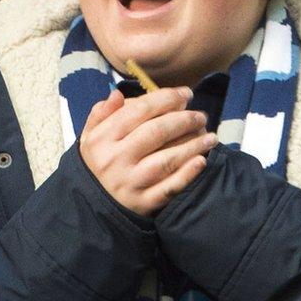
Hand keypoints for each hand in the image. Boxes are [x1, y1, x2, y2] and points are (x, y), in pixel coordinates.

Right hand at [78, 86, 215, 216]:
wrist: (93, 206)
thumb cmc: (98, 162)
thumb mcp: (90, 136)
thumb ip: (101, 113)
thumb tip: (118, 94)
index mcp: (102, 139)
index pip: (138, 111)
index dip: (165, 98)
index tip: (185, 94)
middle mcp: (116, 160)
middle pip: (156, 132)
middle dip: (184, 120)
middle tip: (201, 116)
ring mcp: (131, 183)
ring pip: (167, 160)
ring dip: (193, 145)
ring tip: (210, 136)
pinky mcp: (144, 203)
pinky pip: (170, 187)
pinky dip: (187, 174)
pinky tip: (202, 161)